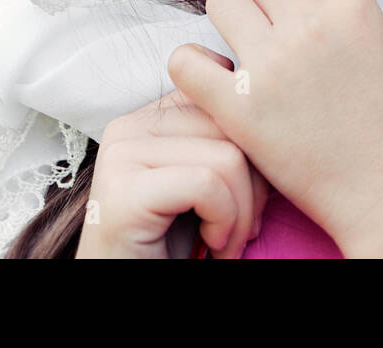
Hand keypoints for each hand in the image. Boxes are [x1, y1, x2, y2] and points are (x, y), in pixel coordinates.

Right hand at [75, 51, 270, 258]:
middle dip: (255, 185)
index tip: (249, 196)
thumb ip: (219, 141)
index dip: (252, 149)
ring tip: (227, 243)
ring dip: (243, 213)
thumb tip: (261, 98)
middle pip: (230, 125)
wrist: (128, 284)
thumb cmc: (172, 244)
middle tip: (244, 229)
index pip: (223, 99)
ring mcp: (121, 156)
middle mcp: (128, 127)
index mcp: (146, 118)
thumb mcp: (202, 183)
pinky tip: (213, 246)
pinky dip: (224, 222)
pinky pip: (206, 185)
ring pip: (226, 156)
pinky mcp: (124, 191)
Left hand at [168, 0, 382, 251]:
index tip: (297, 9)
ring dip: (231, 31)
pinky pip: (185, 59)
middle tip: (283, 54)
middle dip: (265, 12)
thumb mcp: (376, 37)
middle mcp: (311, 25)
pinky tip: (217, 86)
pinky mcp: (239, 107)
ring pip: (221, 4)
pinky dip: (194, 69)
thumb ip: (329, 2)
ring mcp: (273, 64)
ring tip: (253, 66)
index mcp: (352, 3)